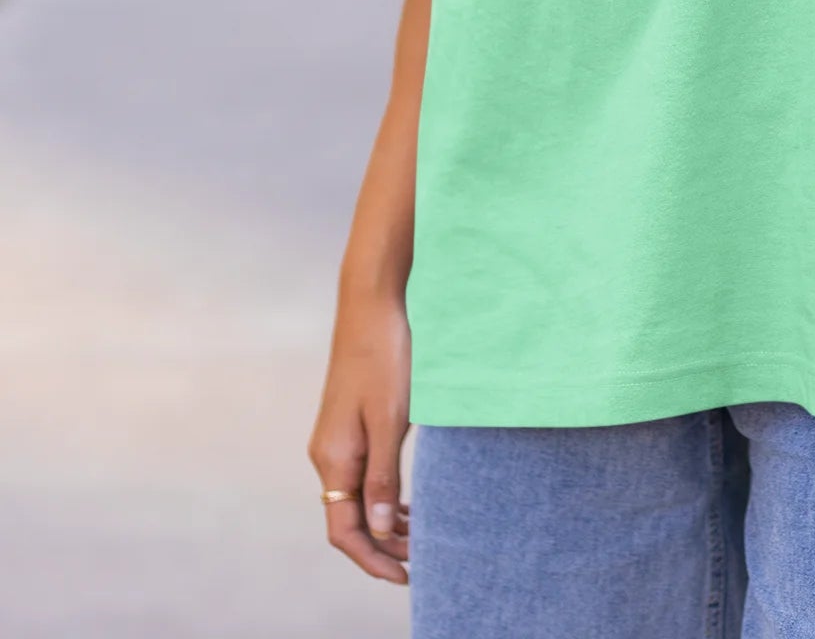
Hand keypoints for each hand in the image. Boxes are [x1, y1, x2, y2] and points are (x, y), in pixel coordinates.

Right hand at [308, 285, 413, 583]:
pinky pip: (360, 476)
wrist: (370, 305)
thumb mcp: (390, 420)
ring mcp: (335, 440)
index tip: (405, 576)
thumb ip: (384, 476)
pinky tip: (406, 501)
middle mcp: (327, 455)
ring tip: (420, 537)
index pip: (344, 531)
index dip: (372, 560)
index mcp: (334, 459)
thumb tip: (381, 530)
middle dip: (382, 546)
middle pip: (348, 520)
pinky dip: (382, 496)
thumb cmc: (384, 357)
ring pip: (355, 498)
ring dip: (384, 522)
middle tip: (421, 561)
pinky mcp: (347, 425)